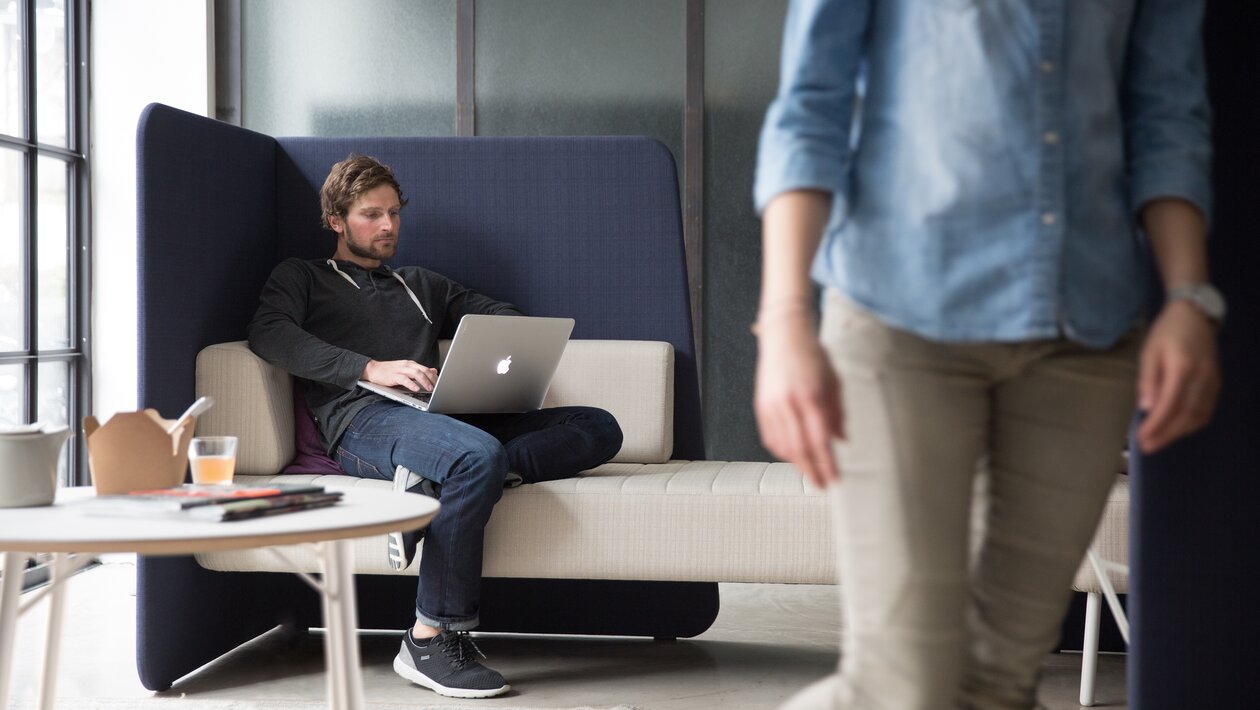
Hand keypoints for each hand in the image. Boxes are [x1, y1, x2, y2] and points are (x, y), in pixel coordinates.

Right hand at [363, 359, 437, 392]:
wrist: (373, 370)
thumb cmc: (390, 372)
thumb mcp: (406, 370)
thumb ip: (419, 371)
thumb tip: (433, 371)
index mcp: (411, 364)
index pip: (426, 369)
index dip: (434, 376)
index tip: (441, 384)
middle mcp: (407, 365)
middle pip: (424, 370)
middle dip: (432, 379)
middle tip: (438, 387)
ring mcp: (401, 370)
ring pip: (416, 374)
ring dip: (425, 381)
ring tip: (430, 389)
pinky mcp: (394, 376)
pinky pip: (405, 379)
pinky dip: (412, 384)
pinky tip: (416, 389)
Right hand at [753, 319, 845, 487]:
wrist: (784, 335)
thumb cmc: (813, 355)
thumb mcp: (834, 381)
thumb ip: (838, 413)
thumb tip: (842, 440)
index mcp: (811, 397)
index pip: (821, 441)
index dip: (828, 464)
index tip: (836, 479)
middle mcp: (789, 404)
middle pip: (800, 449)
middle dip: (812, 472)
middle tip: (821, 486)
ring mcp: (772, 406)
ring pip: (783, 446)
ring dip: (797, 463)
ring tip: (809, 472)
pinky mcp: (762, 406)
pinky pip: (770, 437)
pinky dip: (781, 451)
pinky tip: (792, 455)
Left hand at [1134, 300, 1220, 453]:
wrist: (1195, 315)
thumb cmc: (1167, 332)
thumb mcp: (1149, 352)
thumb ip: (1148, 380)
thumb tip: (1146, 408)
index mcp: (1182, 368)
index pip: (1169, 405)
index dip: (1156, 425)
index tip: (1141, 439)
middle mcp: (1202, 378)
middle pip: (1186, 415)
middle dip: (1166, 434)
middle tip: (1148, 447)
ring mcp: (1213, 381)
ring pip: (1199, 416)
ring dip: (1179, 432)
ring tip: (1159, 441)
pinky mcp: (1217, 383)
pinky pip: (1207, 410)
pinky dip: (1192, 423)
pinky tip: (1178, 429)